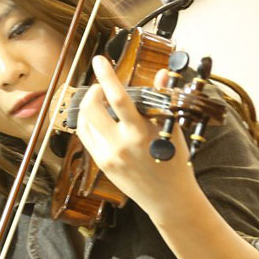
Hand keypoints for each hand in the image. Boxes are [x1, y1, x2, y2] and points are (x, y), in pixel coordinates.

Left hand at [75, 55, 199, 216]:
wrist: (169, 198)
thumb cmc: (174, 162)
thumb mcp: (170, 128)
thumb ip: (162, 99)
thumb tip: (161, 73)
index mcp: (140, 133)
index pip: (118, 98)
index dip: (107, 76)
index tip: (100, 60)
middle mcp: (120, 144)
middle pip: (91, 108)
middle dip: (93, 90)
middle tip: (102, 87)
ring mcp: (108, 156)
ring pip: (84, 122)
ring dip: (89, 106)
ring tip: (101, 102)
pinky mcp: (102, 164)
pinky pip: (86, 137)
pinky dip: (88, 122)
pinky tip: (98, 119)